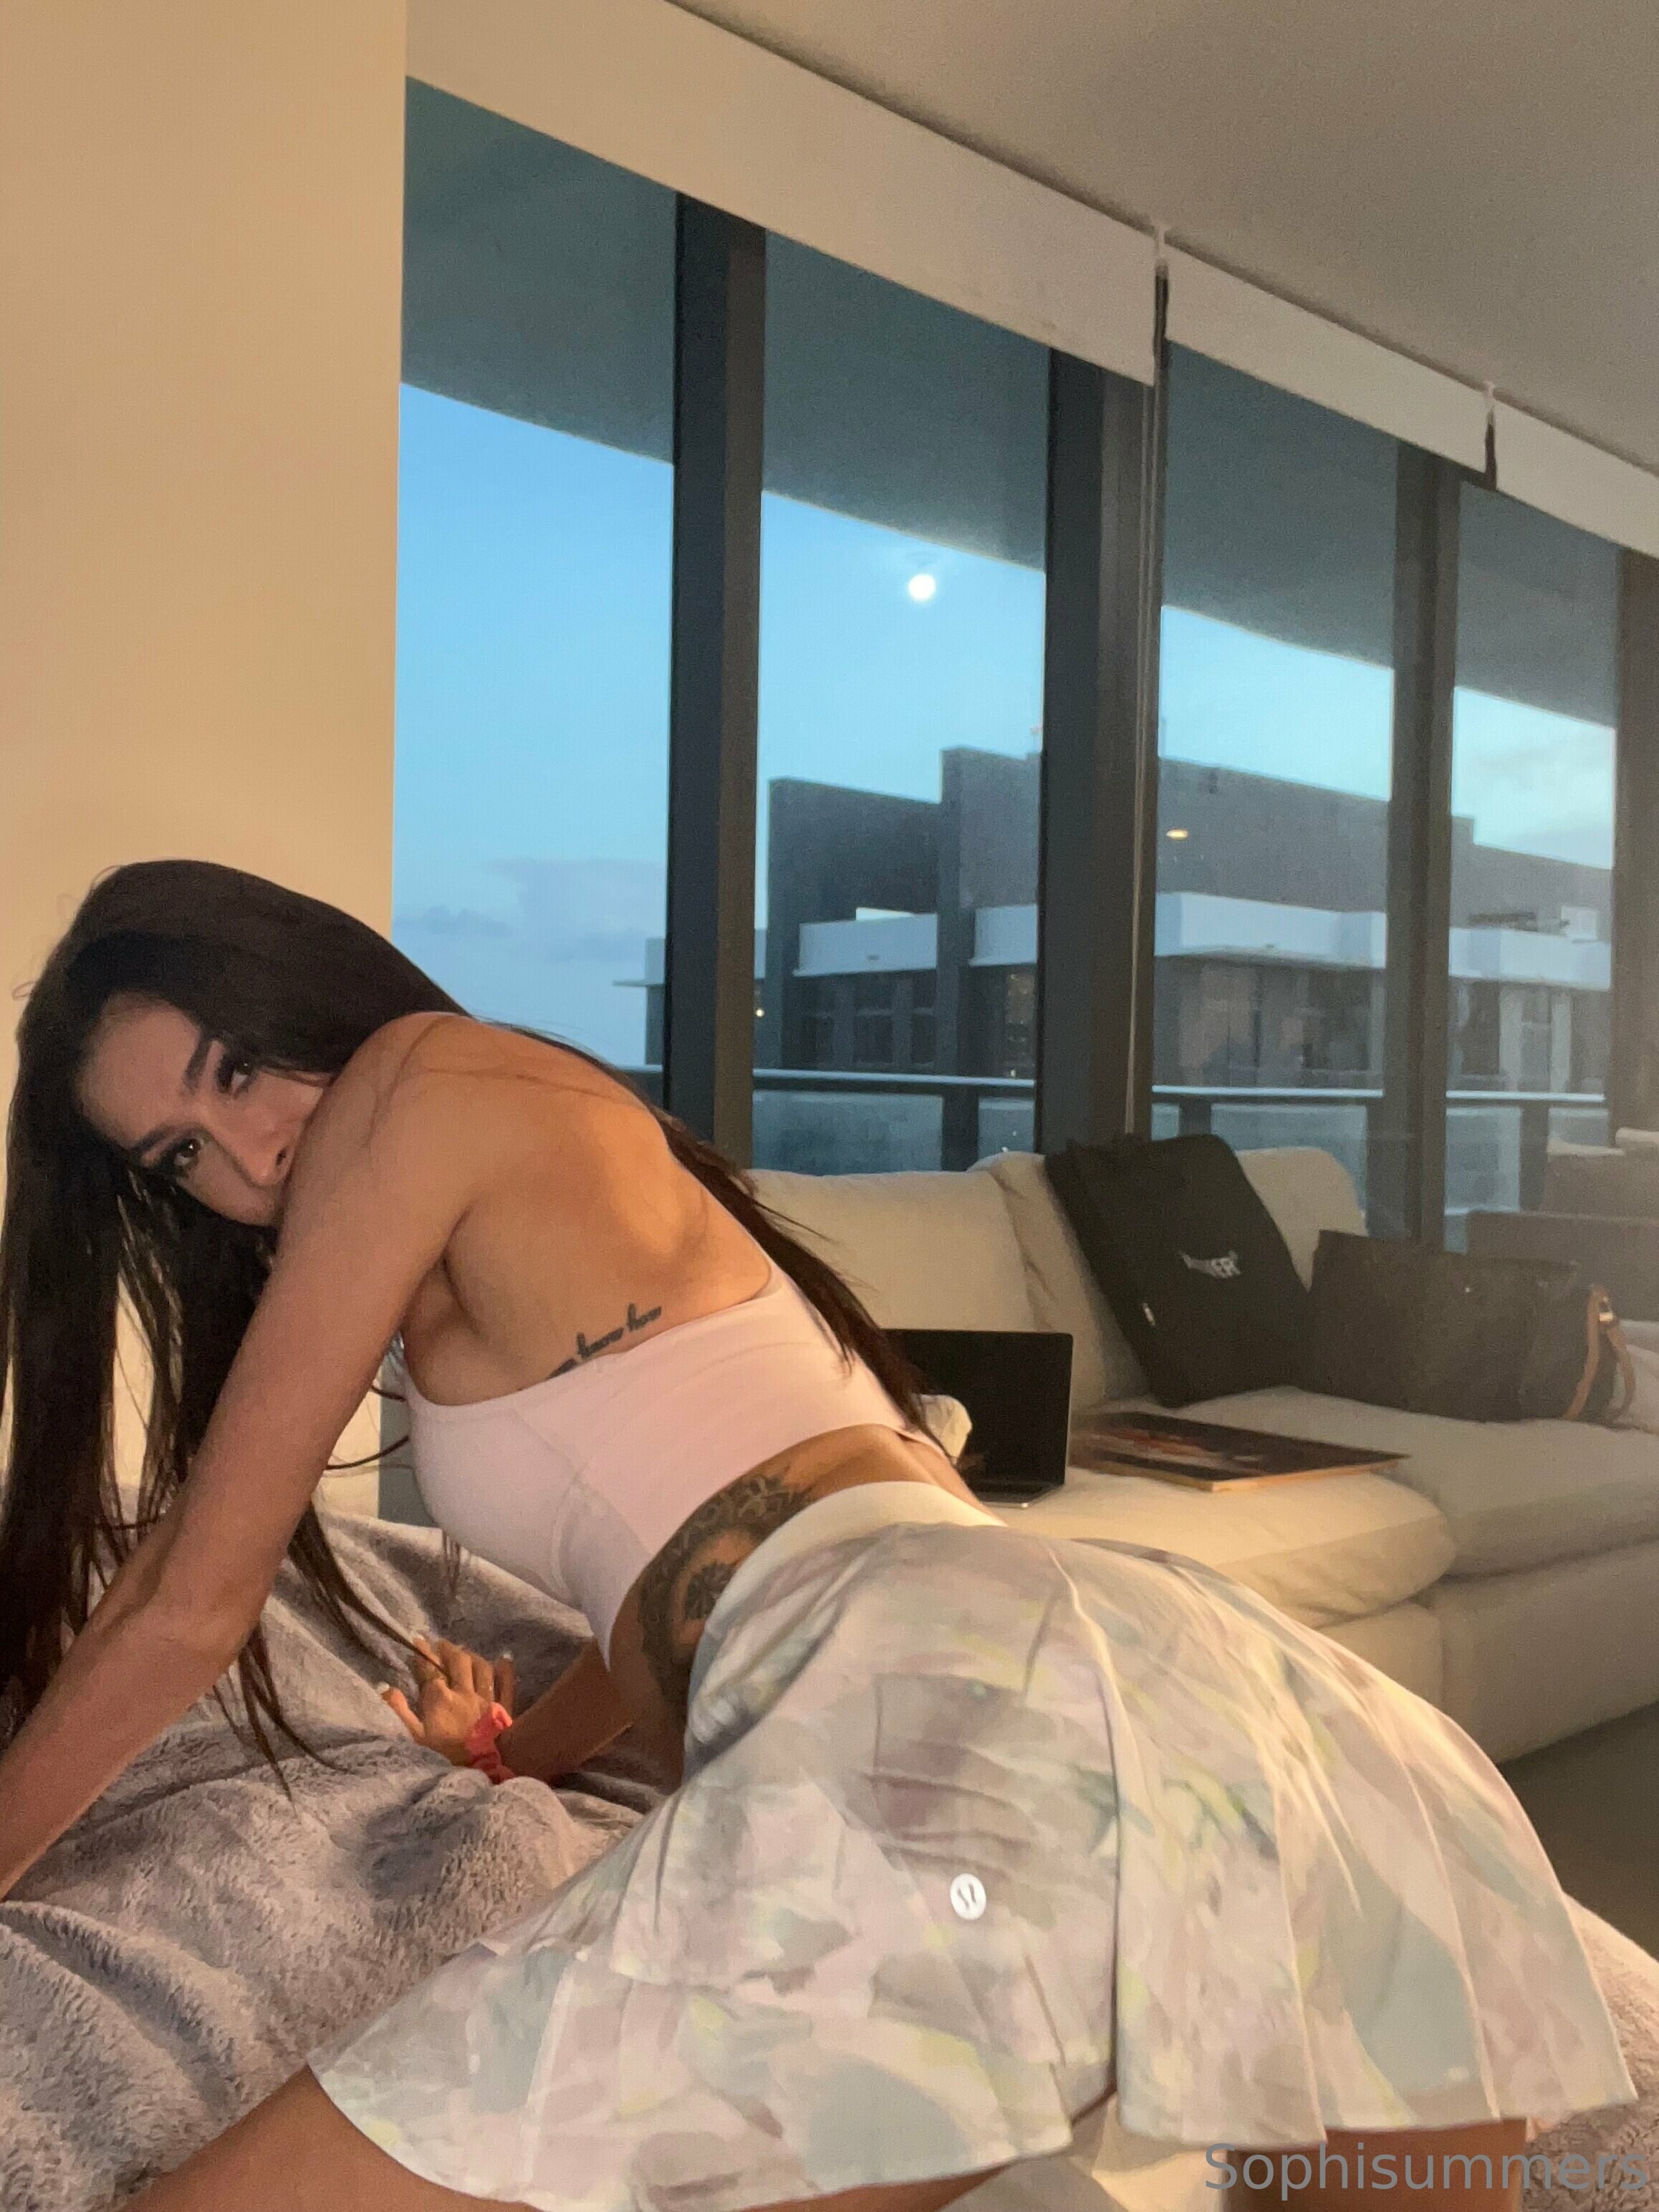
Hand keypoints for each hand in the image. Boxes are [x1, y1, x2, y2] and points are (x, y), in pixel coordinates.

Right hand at [381, 1638, 516, 1767]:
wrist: (478, 1772)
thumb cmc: (442, 1758)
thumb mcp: (414, 1739)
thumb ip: (400, 1712)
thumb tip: (386, 1688)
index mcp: (442, 1700)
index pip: (431, 1670)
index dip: (423, 1655)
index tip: (418, 1643)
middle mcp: (466, 1693)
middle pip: (458, 1661)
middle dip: (448, 1649)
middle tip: (440, 1644)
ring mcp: (487, 1699)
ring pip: (482, 1667)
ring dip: (472, 1656)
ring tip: (464, 1651)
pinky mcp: (504, 1709)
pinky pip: (507, 1684)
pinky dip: (506, 1670)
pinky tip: (504, 1659)